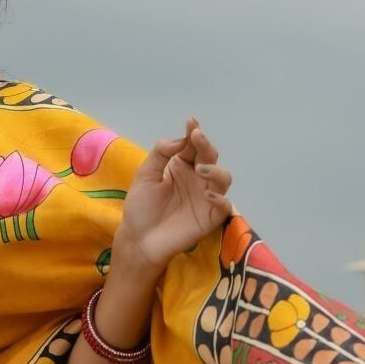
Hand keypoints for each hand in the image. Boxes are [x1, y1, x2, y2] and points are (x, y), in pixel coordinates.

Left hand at [115, 117, 234, 272]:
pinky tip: (208, 195)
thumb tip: (182, 139)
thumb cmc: (141, 207)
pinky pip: (224, 206)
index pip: (193, 145)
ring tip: (200, 170)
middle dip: (205, 146)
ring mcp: (206, 198)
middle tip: (197, 138)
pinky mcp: (211, 218)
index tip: (191, 123)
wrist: (139, 240)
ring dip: (215, 170)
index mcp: (182, 166)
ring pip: (223, 178)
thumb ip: (161, 153)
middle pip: (210, 157)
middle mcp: (197, 178)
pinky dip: (221, 200)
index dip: (194, 133)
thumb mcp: (145, 174)